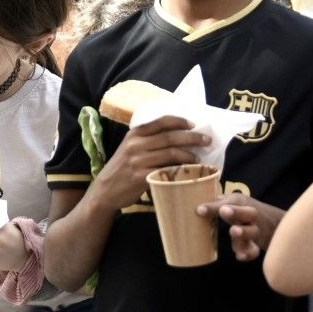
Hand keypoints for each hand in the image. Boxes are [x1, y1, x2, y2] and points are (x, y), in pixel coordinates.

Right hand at [90, 116, 210, 210]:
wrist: (105, 190)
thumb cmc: (123, 168)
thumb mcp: (130, 147)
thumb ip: (148, 140)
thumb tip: (178, 136)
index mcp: (135, 134)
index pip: (161, 121)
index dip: (180, 121)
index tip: (194, 125)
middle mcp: (136, 145)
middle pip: (170, 137)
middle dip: (192, 138)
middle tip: (207, 141)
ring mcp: (138, 161)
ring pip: (171, 154)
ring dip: (189, 156)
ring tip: (199, 159)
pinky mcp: (141, 177)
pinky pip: (166, 172)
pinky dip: (179, 171)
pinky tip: (188, 173)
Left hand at [199, 193, 283, 261]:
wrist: (273, 222)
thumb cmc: (243, 210)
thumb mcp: (232, 203)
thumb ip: (216, 205)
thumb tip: (197, 208)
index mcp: (241, 203)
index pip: (231, 201)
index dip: (215, 205)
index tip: (200, 210)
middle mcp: (250, 216)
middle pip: (248, 213)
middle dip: (236, 212)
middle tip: (224, 211)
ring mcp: (255, 231)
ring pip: (251, 232)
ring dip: (243, 232)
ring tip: (234, 231)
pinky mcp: (256, 246)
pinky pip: (254, 251)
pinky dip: (248, 254)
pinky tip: (240, 256)